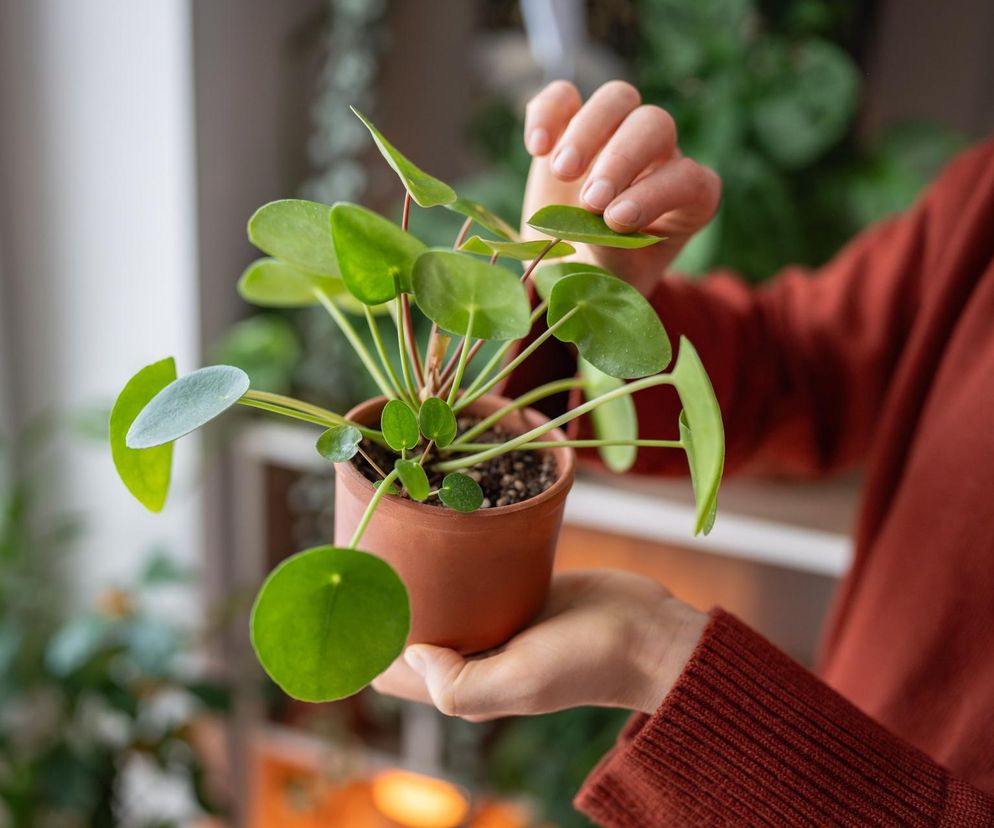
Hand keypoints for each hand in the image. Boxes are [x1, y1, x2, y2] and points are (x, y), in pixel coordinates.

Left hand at [371, 570, 706, 720]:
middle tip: (360, 559)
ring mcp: (496, 617)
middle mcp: (474, 652)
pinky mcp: (519, 587)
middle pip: (411, 631)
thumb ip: (458, 684)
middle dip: (383, 606)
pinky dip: (453, 563)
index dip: (365, 648)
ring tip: (389, 539)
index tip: (343, 608)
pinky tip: (441, 533)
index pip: (394, 674)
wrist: (647, 633)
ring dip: (415, 580)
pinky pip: (475, 575)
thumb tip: (413, 654)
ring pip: (440, 599)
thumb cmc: (586, 663)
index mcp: (465, 684)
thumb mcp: (519, 684)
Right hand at [521, 80, 720, 295]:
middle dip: (622, 159)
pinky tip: (537, 149)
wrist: (566, 272)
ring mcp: (615, 135)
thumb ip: (616, 252)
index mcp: (689, 198)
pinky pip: (564, 96)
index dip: (655, 195)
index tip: (615, 222)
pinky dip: (548, 113)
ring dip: (589, 130)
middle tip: (589, 201)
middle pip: (654, 124)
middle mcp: (659, 157)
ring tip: (561, 172)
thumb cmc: (603, 279)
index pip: (687, 179)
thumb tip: (599, 219)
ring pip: (618, 98)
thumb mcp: (614, 280)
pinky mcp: (571, 126)